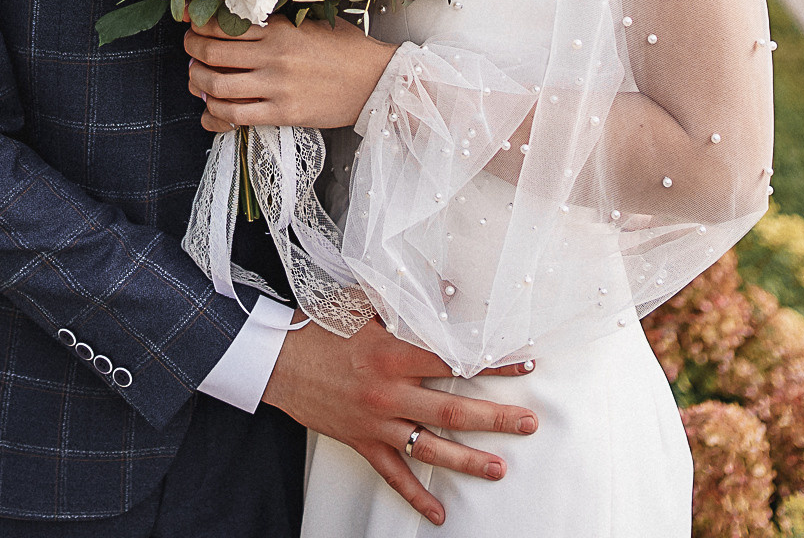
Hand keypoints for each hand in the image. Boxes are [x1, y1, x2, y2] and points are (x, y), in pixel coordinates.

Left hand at [187, 14, 395, 132]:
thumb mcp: (311, 24)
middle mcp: (274, 56)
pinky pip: (236, 116)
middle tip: (189, 52)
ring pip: (217, 86)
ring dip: (197, 82)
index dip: (198, 25)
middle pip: (212, 52)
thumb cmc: (347, 50)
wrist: (377, 81)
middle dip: (191, 52)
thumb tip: (238, 22)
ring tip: (197, 79)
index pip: (223, 24)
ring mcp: (277, 87)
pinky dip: (214, 114)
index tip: (191, 25)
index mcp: (279, 29)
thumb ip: (277, 23)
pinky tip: (211, 111)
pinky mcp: (283, 113)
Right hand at [261, 318, 536, 524]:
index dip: (494, 363)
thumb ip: (404, 298)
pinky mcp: (362, 442)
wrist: (274, 359)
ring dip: (468, 460)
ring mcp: (377, 423)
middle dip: (496, 419)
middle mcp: (390, 393)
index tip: (524, 365)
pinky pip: (393, 475)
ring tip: (500, 469)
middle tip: (529, 424)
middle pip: (454, 410)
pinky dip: (416, 497)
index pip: (456, 361)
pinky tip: (437, 513)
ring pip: (431, 448)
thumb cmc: (318, 327)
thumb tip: (447, 290)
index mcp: (394, 353)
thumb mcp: (361, 302)